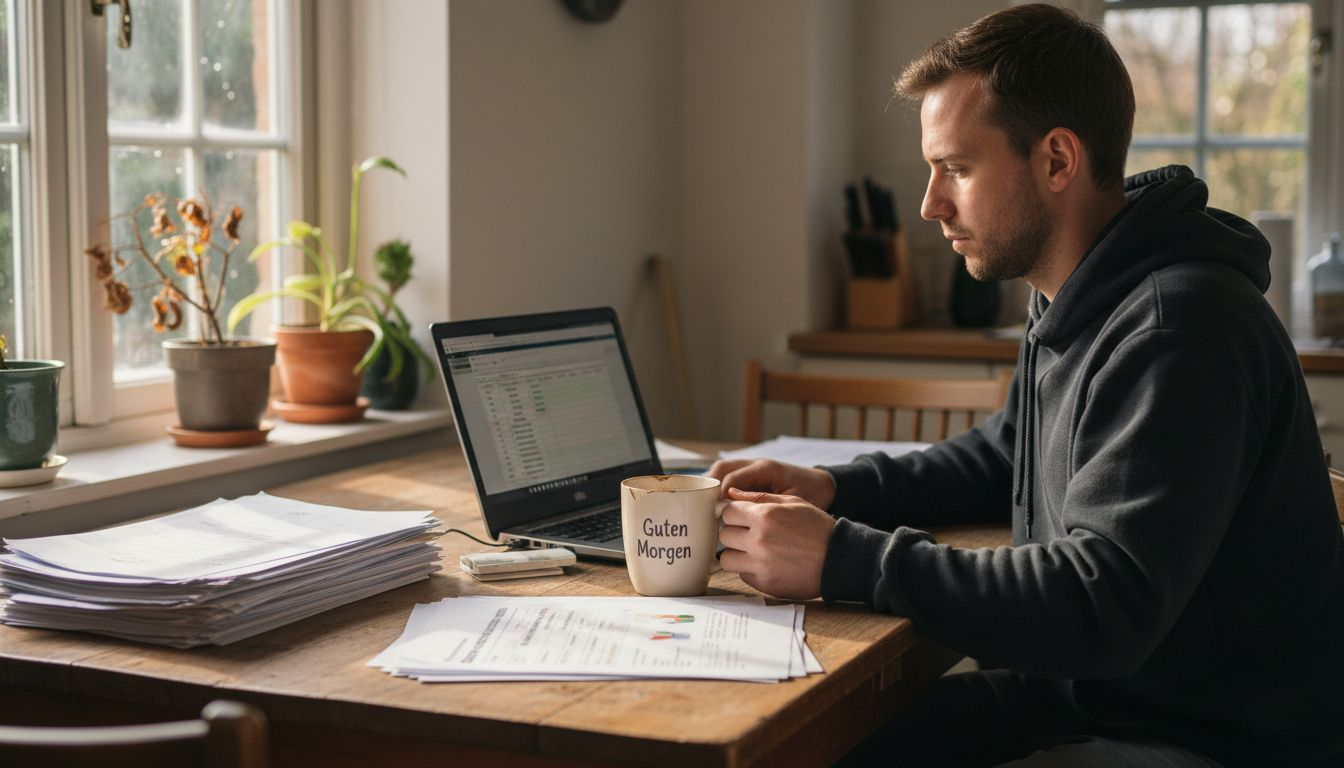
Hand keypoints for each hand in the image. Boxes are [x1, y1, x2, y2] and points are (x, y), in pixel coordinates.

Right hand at [707, 459, 836, 509]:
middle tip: (703, 509)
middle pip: (722, 468)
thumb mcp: (792, 501)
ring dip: (711, 485)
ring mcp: (752, 465)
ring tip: (704, 506)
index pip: (732, 479)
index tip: (714, 516)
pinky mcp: (751, 472)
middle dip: (709, 487)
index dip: (719, 497)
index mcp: (765, 469)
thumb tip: (739, 515)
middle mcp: (756, 463)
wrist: (824, 485)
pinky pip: (729, 474)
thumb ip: (766, 505)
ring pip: (722, 469)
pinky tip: (716, 503)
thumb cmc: (812, 493)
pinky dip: (719, 486)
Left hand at [717, 488, 836, 598]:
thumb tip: (731, 494)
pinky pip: (742, 575)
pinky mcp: (764, 584)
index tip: (743, 517)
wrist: (840, 559)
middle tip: (751, 534)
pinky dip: (750, 570)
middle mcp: (759, 541)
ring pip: (726, 559)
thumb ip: (759, 498)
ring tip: (754, 551)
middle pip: (724, 535)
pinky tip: (767, 564)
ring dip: (737, 554)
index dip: (735, 514)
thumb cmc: (817, 527)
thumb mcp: (793, 502)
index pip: (727, 512)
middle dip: (735, 533)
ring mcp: (760, 565)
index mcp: (764, 516)